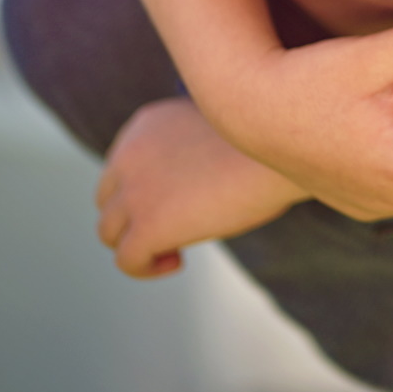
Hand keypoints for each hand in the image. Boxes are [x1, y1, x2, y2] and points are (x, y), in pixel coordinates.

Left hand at [96, 98, 302, 277]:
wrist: (285, 143)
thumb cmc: (268, 139)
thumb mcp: (216, 125)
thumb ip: (191, 146)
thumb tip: (195, 184)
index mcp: (146, 123)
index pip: (121, 166)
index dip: (145, 192)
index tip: (180, 202)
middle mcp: (129, 153)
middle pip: (107, 199)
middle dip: (135, 218)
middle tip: (176, 228)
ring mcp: (135, 191)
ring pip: (109, 231)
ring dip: (139, 244)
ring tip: (176, 249)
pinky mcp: (148, 225)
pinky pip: (127, 260)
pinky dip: (147, 268)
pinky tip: (179, 261)